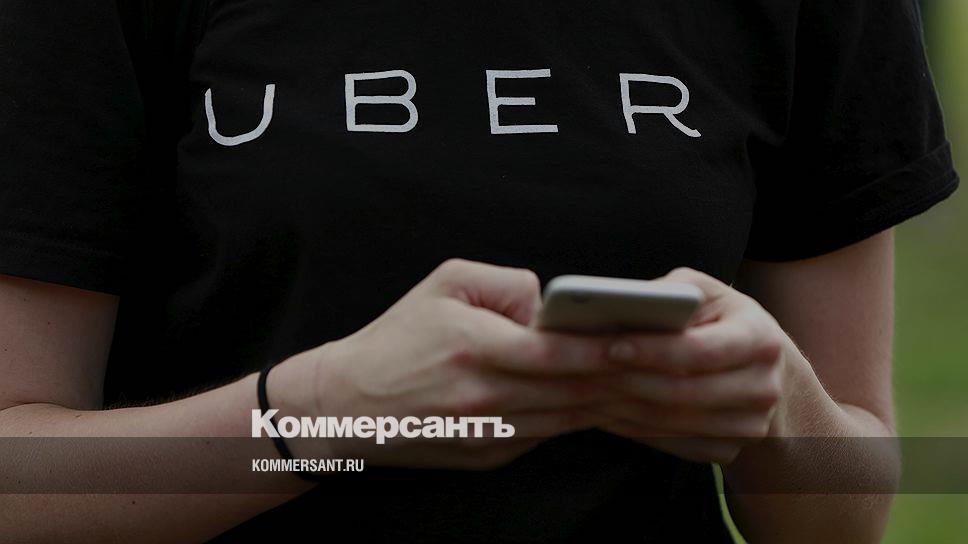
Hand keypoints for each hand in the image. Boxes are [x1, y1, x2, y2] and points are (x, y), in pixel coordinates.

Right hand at [273, 259, 619, 469]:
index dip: (604, 348)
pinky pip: (545, 434)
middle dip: (619, 376)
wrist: (348, 404)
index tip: (644, 339)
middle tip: (659, 360)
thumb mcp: (444, 284)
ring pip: (565, 418)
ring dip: (603, 400)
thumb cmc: (397, 337)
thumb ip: (506, 284)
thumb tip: (551, 304)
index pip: (556, 353)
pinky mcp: (489, 456)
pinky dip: (571, 417)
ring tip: (638, 379)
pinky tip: (592, 399)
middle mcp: (485, 397)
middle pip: (571, 390)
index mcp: (475, 348)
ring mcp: (489, 434)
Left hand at [593, 267, 790, 464]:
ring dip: (622, 409)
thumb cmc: (721, 318)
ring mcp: (750, 426)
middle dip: (627, 382)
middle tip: (582, 372)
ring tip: (581, 391)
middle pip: (684, 393)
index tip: (611, 346)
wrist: (765, 370)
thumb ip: (669, 293)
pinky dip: (633, 428)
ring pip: (673, 422)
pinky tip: (602, 412)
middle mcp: (764, 388)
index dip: (654, 351)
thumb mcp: (705, 292)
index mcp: (760, 339)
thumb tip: (618, 305)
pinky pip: (672, 443)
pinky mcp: (730, 451)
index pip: (702, 350)